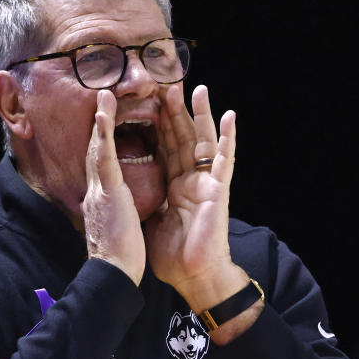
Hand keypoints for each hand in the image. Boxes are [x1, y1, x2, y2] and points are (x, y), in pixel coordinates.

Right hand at [81, 89, 145, 285]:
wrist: (114, 274)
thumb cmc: (119, 256)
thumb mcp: (117, 227)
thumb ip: (115, 213)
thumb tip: (116, 209)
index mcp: (101, 200)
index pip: (102, 165)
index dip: (102, 143)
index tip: (105, 123)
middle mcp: (96, 191)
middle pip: (95, 151)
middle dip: (98, 125)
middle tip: (101, 99)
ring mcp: (100, 190)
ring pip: (98, 148)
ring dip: (100, 120)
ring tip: (103, 95)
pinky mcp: (108, 193)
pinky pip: (106, 158)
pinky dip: (104, 134)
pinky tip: (104, 113)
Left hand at [145, 84, 246, 310]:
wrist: (191, 276)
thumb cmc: (173, 255)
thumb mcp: (151, 219)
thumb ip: (146, 199)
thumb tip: (127, 188)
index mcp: (173, 186)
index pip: (163, 147)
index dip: (156, 123)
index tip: (148, 99)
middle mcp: (190, 180)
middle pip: (181, 137)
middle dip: (174, 110)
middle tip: (167, 81)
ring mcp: (205, 183)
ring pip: (202, 140)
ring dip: (200, 114)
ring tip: (197, 87)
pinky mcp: (218, 190)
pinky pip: (224, 160)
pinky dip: (228, 138)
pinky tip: (230, 116)